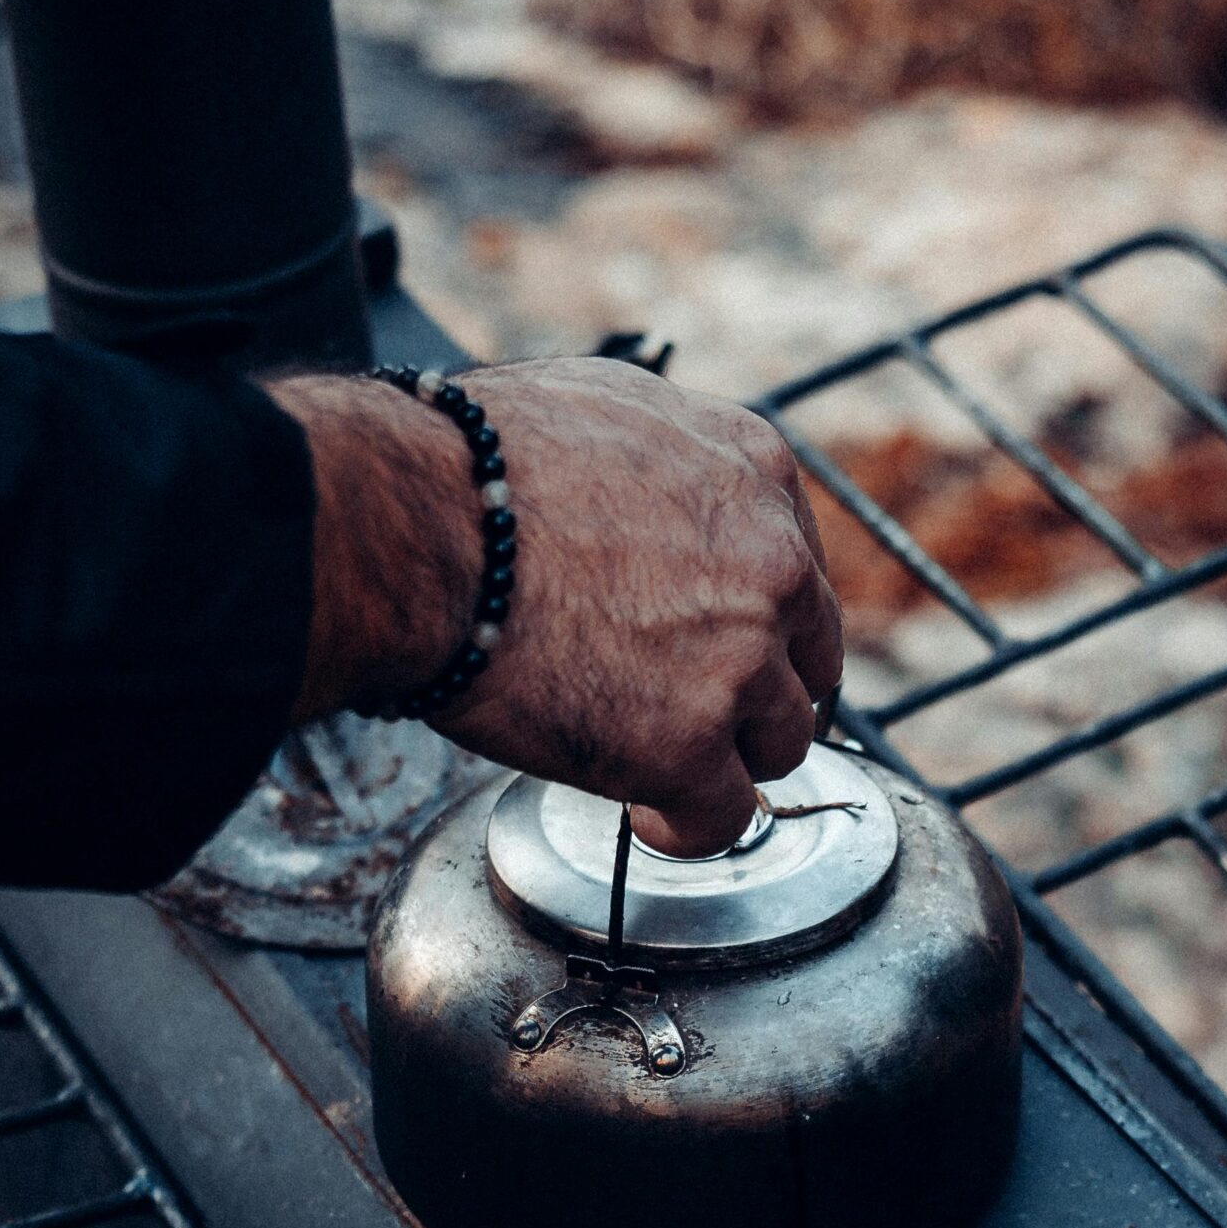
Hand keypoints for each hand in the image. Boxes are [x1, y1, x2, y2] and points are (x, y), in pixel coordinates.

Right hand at [274, 356, 841, 855]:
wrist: (419, 525)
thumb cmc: (471, 464)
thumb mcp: (603, 401)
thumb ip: (666, 454)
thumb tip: (652, 490)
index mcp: (755, 473)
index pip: (797, 572)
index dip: (754, 621)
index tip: (713, 645)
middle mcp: (771, 567)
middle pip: (806, 663)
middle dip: (754, 693)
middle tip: (687, 709)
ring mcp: (739, 661)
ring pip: (778, 744)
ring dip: (722, 759)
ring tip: (649, 758)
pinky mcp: (688, 745)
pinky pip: (722, 817)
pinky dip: (683, 825)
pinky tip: (639, 808)